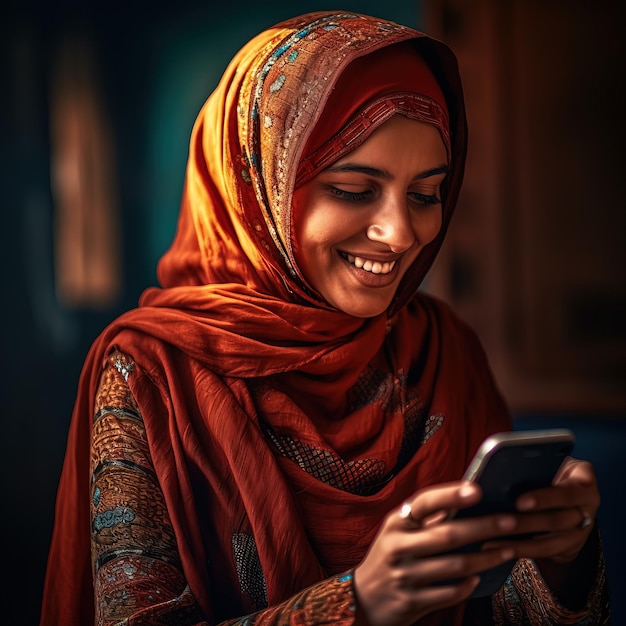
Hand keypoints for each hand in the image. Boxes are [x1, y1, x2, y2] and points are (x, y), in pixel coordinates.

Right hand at [353, 482, 519, 625]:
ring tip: (507, 549)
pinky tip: (481, 577)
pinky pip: (449, 592)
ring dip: (486, 558)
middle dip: (484, 527)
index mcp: (396, 523)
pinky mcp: (412, 601)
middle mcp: (398, 546)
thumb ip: (426, 519)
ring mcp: (405, 575)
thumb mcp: (398, 532)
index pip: (424, 503)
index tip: (477, 490)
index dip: (451, 495)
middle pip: (448, 535)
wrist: (363, 599)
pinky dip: (468, 585)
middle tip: (511, 521)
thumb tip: (465, 500)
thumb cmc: (390, 557)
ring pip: (455, 565)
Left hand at [501, 456, 599, 564]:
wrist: (574, 495)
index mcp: (584, 480)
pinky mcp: (571, 547)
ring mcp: (582, 530)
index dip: (543, 498)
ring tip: (493, 539)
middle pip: (557, 519)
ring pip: (550, 541)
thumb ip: (537, 468)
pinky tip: (499, 549)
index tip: (519, 502)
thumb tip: (502, 471)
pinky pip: (546, 553)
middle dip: (527, 522)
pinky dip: (521, 551)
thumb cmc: (553, 472)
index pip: (566, 491)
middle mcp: (587, 506)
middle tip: (500, 522)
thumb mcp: (554, 464)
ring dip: (520, 542)